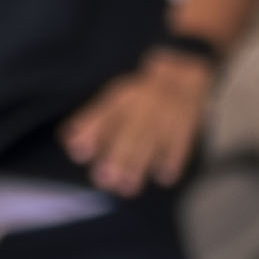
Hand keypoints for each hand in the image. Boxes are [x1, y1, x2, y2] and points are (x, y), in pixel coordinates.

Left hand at [58, 50, 212, 197]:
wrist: (187, 71)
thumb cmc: (143, 94)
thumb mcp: (117, 101)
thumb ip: (92, 123)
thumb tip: (71, 146)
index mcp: (124, 96)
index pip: (106, 113)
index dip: (90, 131)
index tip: (78, 152)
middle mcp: (144, 101)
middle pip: (130, 130)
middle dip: (117, 155)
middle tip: (104, 179)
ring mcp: (167, 111)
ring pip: (152, 138)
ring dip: (140, 163)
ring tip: (128, 188)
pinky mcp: (188, 121)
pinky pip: (181, 140)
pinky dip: (173, 159)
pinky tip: (164, 178)